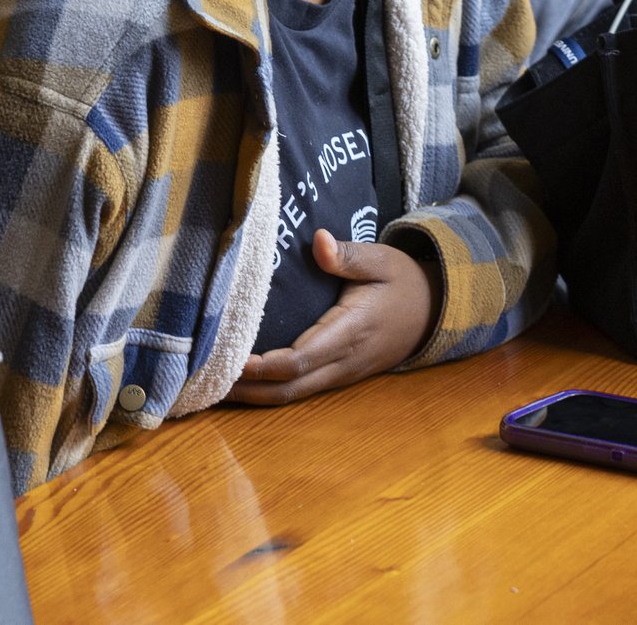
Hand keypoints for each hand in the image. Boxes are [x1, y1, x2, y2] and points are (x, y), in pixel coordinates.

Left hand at [226, 230, 439, 405]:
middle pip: (289, 387)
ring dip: (253, 395)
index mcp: (351, 332)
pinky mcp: (337, 377)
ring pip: (292, 395)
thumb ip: (349, 255)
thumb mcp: (382, 261)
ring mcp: (341, 375)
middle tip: (202, 380)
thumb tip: (319, 242)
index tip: (230, 359)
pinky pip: (299, 390)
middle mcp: (343, 362)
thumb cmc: (403, 283)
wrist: (433, 312)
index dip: (264, 365)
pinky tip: (243, 383)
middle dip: (246, 389)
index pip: (301, 359)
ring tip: (211, 386)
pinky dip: (268, 391)